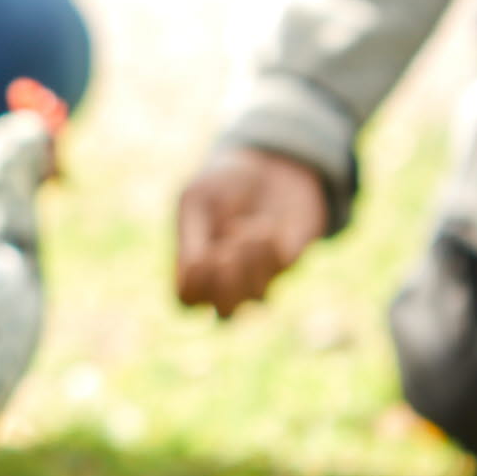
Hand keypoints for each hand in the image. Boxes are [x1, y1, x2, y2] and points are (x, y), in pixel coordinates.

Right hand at [175, 145, 329, 316]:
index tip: (199, 255)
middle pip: (224, 315)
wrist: (270, 160)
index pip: (186, 303)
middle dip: (225, 284)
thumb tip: (189, 275)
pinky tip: (266, 226)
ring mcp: (262, 273)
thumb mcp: (196, 199)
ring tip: (247, 229)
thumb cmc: (226, 182)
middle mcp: (229, 278)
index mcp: (196, 265)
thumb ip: (190, 237)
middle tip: (224, 250)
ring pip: (256, 298)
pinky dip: (271, 247)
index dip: (193, 286)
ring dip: (249, 261)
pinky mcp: (290, 259)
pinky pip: (281, 269)